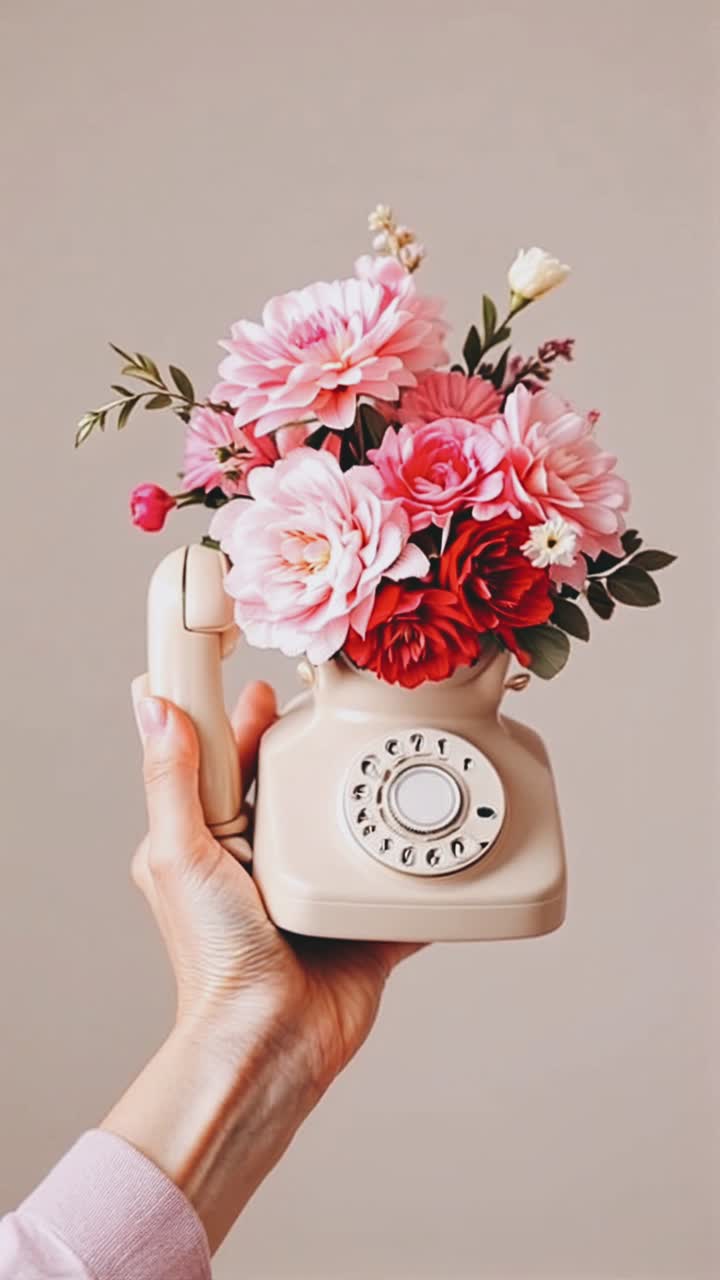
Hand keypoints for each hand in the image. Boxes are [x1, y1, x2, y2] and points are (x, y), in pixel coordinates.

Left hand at [130, 677, 418, 1093]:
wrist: (275, 1037)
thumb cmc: (217, 959)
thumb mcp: (181, 855)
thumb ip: (172, 781)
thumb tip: (151, 706)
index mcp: (215, 842)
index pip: (232, 765)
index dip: (247, 723)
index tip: (268, 687)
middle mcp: (262, 860)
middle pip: (292, 786)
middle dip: (312, 749)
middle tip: (340, 709)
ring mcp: (311, 887)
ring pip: (342, 824)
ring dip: (362, 795)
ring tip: (383, 755)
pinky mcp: (355, 915)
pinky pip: (389, 875)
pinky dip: (406, 858)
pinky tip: (423, 829)